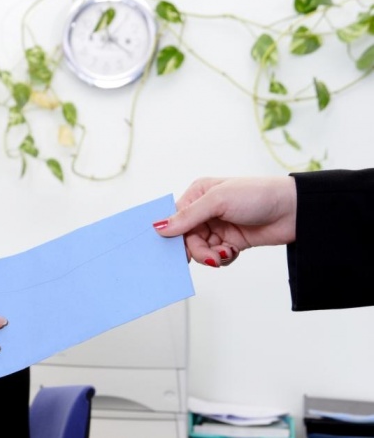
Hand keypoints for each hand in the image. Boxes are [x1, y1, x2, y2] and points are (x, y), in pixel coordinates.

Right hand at [152, 177, 296, 266]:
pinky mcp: (231, 241)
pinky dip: (222, 258)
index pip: (174, 217)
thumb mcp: (217, 201)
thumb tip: (158, 227)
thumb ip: (187, 216)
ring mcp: (218, 227)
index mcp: (198, 194)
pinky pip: (216, 256)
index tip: (172, 250)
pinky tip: (232, 252)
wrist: (294, 211)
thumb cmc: (257, 195)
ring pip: (201, 249)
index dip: (172, 234)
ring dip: (211, 256)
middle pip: (186, 238)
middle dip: (196, 250)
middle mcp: (205, 210)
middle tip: (210, 256)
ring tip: (225, 253)